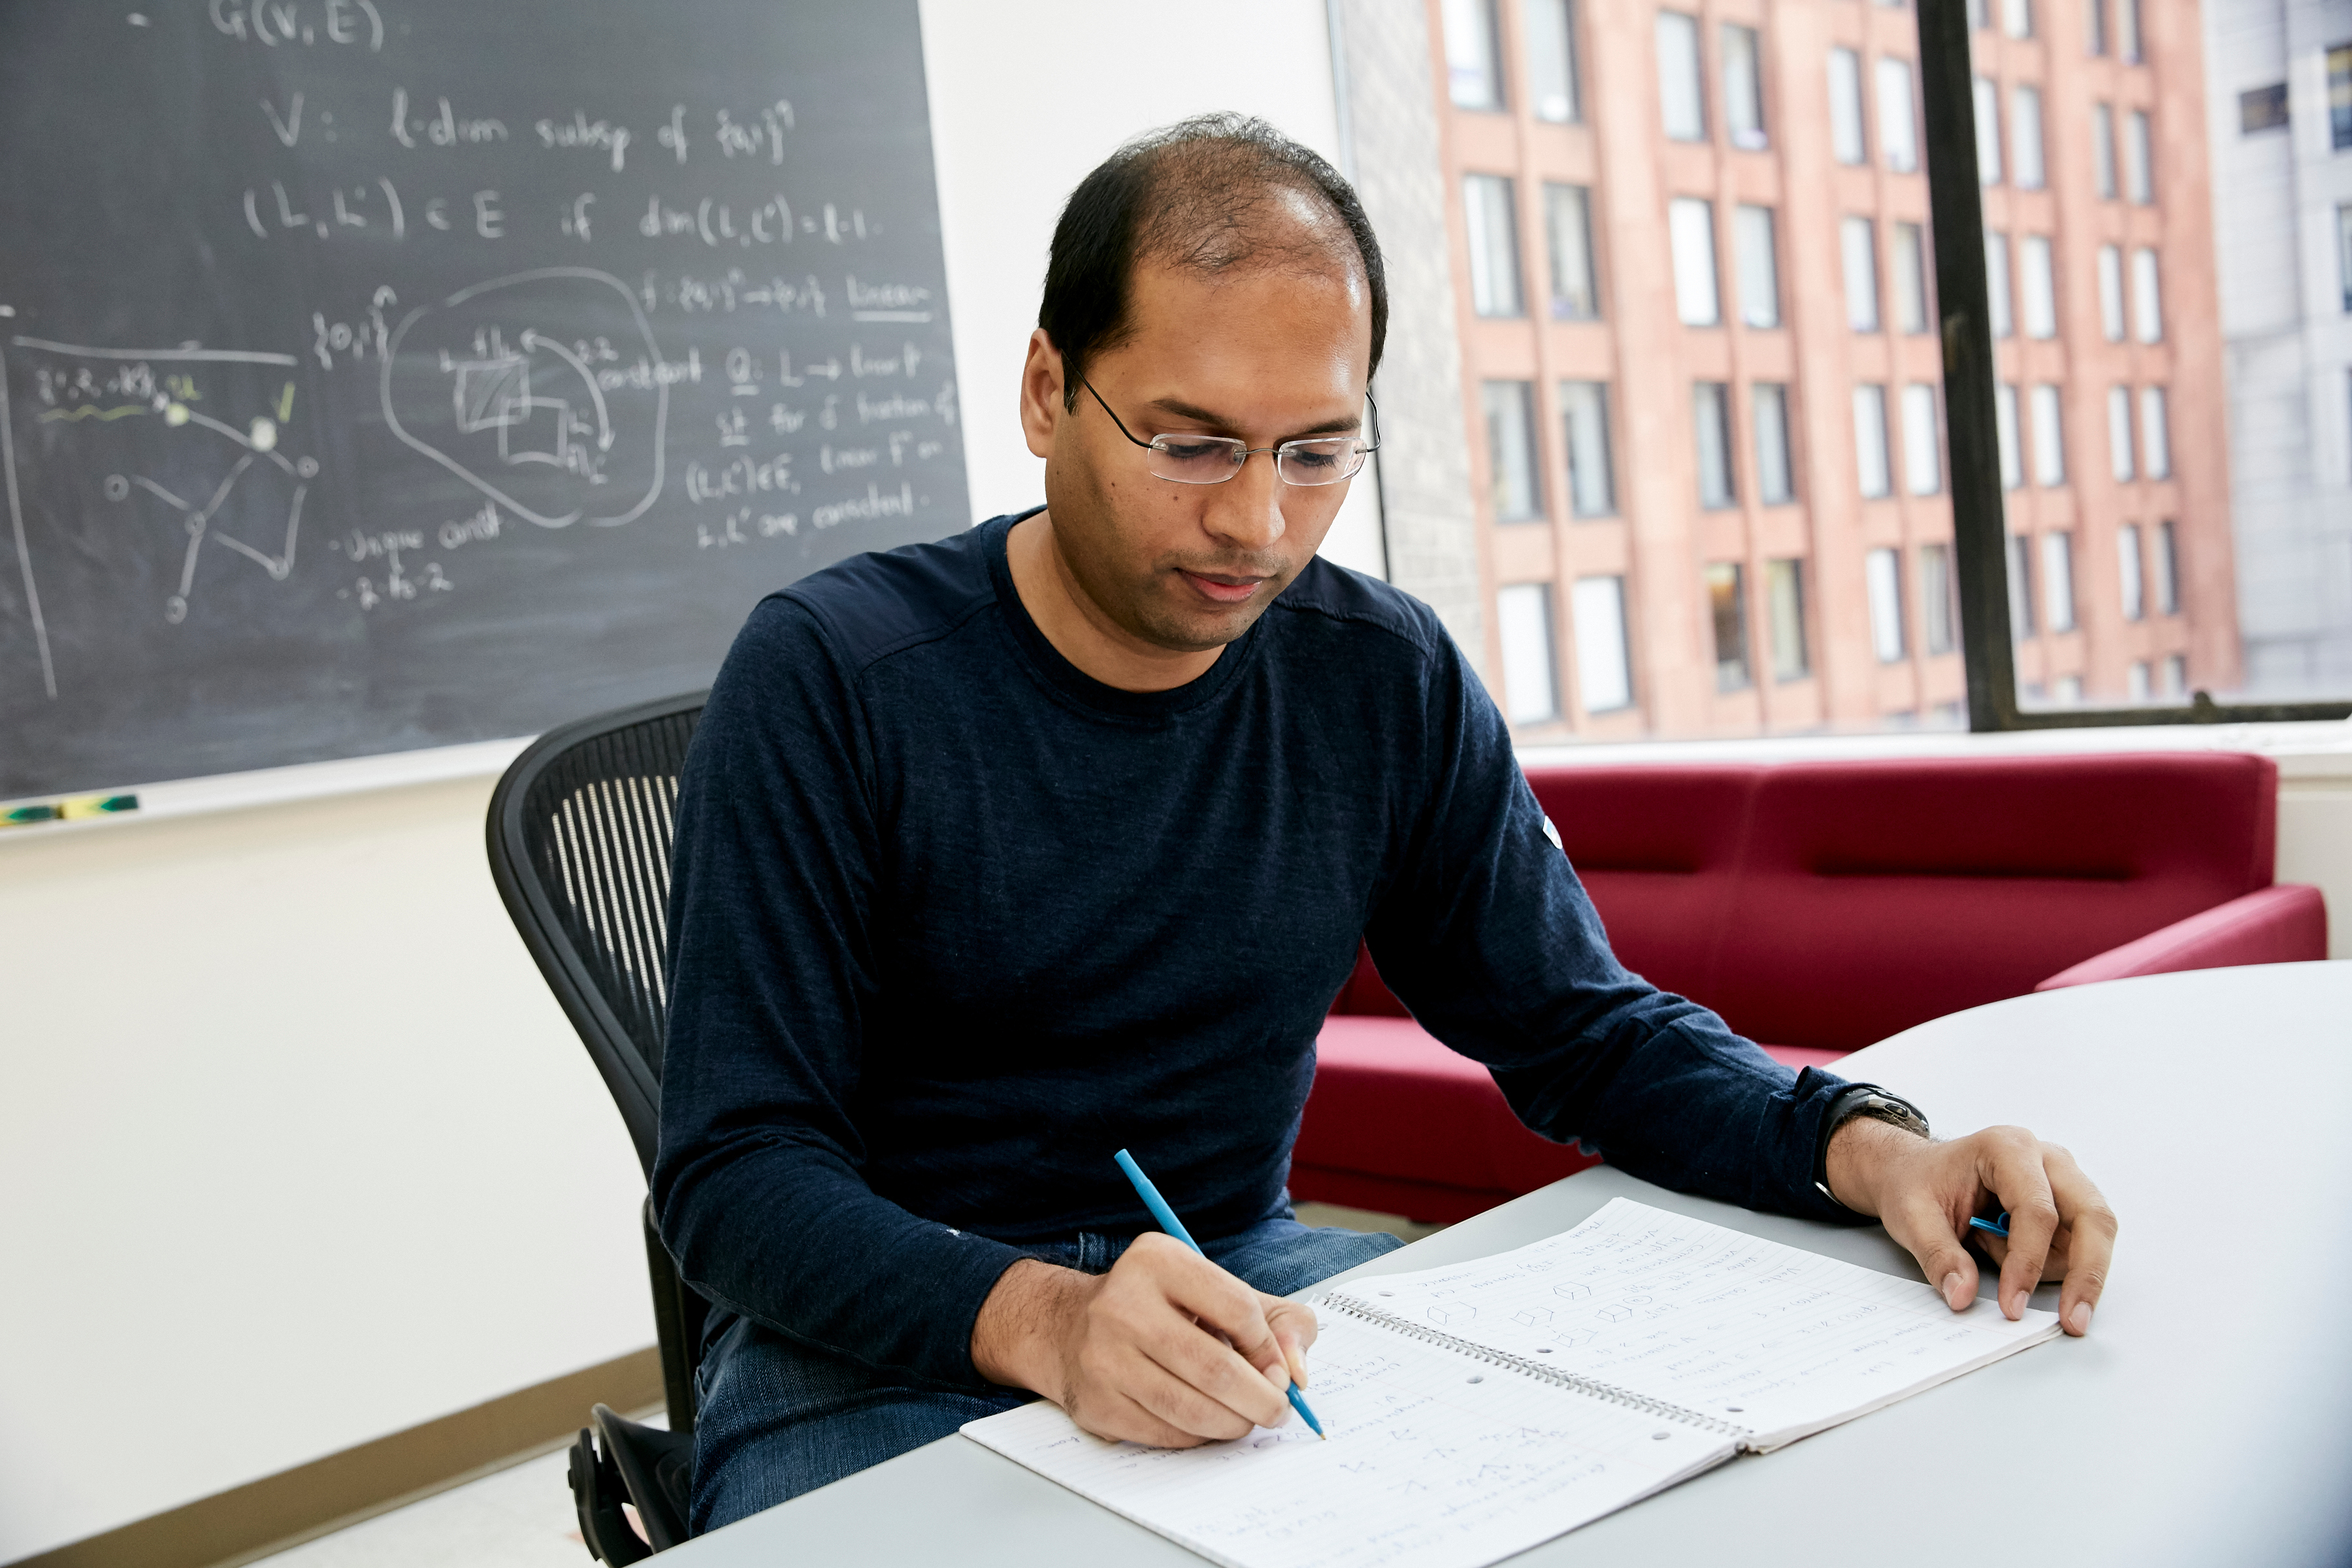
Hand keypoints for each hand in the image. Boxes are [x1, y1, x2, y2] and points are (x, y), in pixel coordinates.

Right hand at [969, 1232, 1319, 1446]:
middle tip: (1276, 1411)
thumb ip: (1279, 1320)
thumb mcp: (1219, 1291)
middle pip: (1215, 1368)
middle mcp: (1123, 1303)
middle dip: (1261, 1400)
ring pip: (1190, 1409)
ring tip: (1246, 1420)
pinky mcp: (1096, 1401)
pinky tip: (1204, 1424)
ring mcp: (1103, 1356)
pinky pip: (1164, 1433)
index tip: (1277, 1367)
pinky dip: (1197, 1436)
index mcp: (1159, 1260)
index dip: (1269, 1347)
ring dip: (1232, 1424)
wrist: (1070, 1328)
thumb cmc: (1162, 1310)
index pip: (1238, 1309)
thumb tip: (1297, 1372)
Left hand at [1825, 1118, 2116, 1337]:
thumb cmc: (1916, 1184)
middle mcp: (2047, 1159)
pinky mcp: (2068, 1204)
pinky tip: (2007, 1249)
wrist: (1916, 1173)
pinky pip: (2080, 1246)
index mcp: (2007, 1149)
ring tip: (1990, 1249)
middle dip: (2087, 1275)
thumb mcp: (1911, 1217)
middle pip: (2092, 1218)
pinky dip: (2053, 1264)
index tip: (2013, 1305)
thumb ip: (1938, 1256)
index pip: (2037, 1211)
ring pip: (2092, 1236)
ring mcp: (2064, 1179)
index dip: (2028, 1263)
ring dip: (2055, 1266)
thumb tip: (1962, 1295)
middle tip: (2072, 1321)